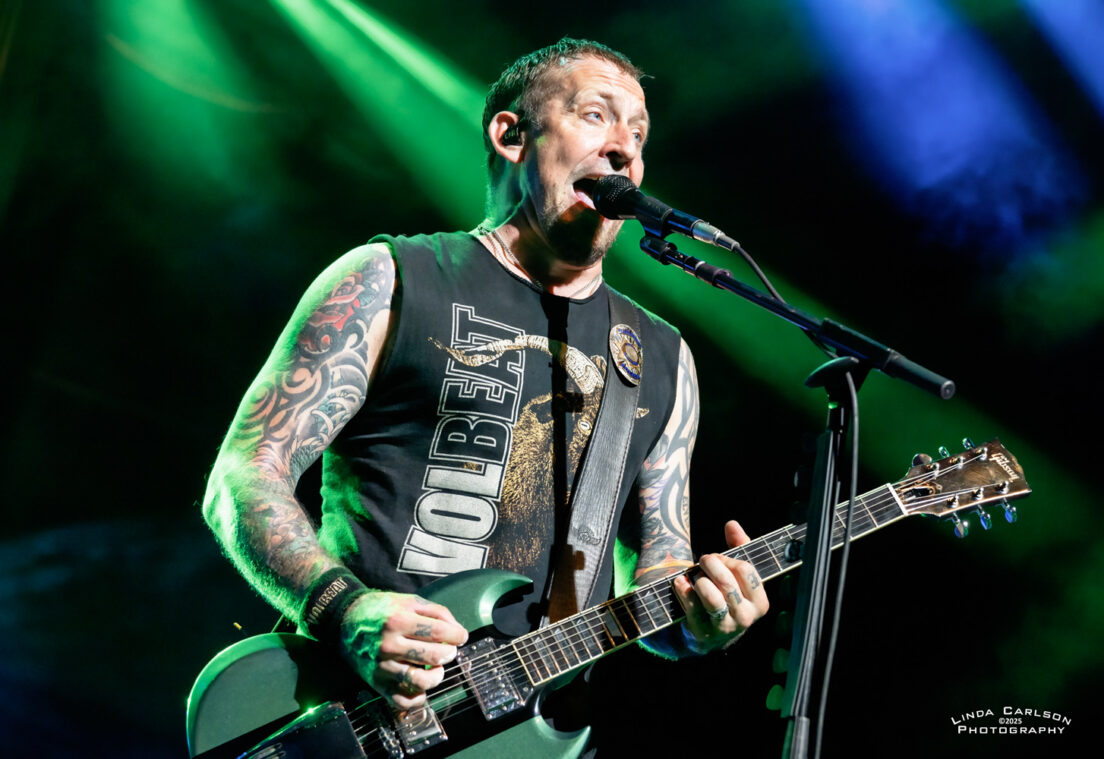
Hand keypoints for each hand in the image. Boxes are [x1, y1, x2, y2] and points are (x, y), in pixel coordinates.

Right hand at [337, 591, 468, 708]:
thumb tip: (457, 630)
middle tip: (448, 650)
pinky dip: (418, 697)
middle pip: (433, 657)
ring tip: (437, 668)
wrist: (345, 619)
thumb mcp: (409, 600)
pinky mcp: (377, 683)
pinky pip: (402, 701)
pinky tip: (422, 685)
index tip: (461, 636)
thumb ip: (437, 612)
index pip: (440, 633)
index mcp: (399, 620)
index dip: (457, 635)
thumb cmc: (382, 609)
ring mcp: (382, 667)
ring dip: (437, 676)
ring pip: (421, 682)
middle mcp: (389, 645)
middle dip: (449, 654)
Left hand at [673, 520, 768, 652]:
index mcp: (760, 602)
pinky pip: (691, 605)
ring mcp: (724, 626)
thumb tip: (732, 524)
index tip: (718, 558)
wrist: (710, 634)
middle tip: (703, 561)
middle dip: (710, 564)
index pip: (746, 570)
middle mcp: (745, 617)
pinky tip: (680, 582)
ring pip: (711, 597)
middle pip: (727, 582)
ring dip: (699, 579)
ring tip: (695, 576)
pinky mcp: (703, 631)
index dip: (727, 558)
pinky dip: (682, 589)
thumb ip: (738, 547)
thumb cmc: (727, 595)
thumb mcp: (737, 574)